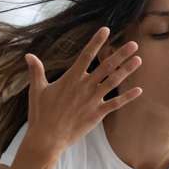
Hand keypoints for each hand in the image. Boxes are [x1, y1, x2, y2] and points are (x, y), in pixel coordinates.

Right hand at [22, 26, 142, 156]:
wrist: (47, 137)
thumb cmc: (41, 113)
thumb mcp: (37, 90)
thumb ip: (36, 71)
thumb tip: (29, 55)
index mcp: (71, 78)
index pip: (86, 55)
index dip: (96, 42)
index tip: (106, 30)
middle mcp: (84, 86)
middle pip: (106, 66)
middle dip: (120, 54)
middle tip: (134, 44)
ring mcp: (92, 100)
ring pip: (113, 82)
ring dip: (127, 71)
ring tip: (139, 60)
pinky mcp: (97, 114)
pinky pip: (116, 104)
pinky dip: (128, 97)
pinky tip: (139, 90)